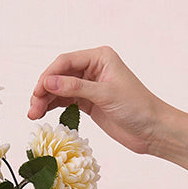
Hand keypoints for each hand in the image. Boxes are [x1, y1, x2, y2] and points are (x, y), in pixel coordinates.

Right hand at [28, 46, 165, 155]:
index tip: (38, 91)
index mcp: (100, 58)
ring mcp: (90, 85)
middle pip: (59, 75)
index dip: (49, 75)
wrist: (154, 131)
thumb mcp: (106, 95)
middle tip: (33, 108)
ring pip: (59, 89)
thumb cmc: (138, 108)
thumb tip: (47, 82)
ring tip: (34, 115)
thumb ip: (76, 88)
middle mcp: (93, 68)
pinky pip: (65, 100)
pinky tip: (42, 114)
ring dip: (45, 100)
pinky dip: (53, 106)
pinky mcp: (89, 101)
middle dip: (43, 90)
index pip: (66, 61)